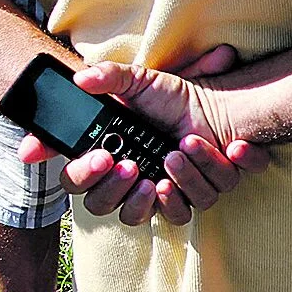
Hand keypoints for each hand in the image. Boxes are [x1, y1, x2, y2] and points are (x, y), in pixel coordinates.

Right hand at [19, 45, 268, 226]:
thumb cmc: (171, 98)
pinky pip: (182, 212)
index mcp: (104, 158)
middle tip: (131, 166)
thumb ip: (108, 77)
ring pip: (137, 214)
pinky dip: (190, 188)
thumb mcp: (138, 81)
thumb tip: (79, 79)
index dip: (82, 174)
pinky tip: (194, 165)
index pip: (76, 180)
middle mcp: (123, 182)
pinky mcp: (185, 200)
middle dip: (113, 188)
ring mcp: (152, 195)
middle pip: (100, 205)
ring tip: (172, 156)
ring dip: (156, 190)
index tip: (102, 157)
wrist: (216, 107)